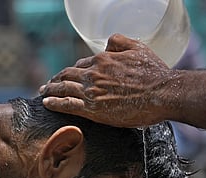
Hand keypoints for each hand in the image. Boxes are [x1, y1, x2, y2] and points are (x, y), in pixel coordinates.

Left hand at [40, 33, 177, 126]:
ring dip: (50, 90)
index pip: (81, 64)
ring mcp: (91, 91)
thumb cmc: (154, 73)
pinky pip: (66, 104)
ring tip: (43, 93)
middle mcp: (93, 73)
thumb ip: (119, 42)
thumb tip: (106, 43)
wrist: (162, 93)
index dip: (73, 70)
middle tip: (48, 84)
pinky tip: (46, 103)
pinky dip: (54, 102)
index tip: (68, 75)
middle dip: (56, 79)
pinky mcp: (92, 108)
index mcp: (103, 59)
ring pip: (63, 88)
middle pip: (67, 74)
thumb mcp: (138, 48)